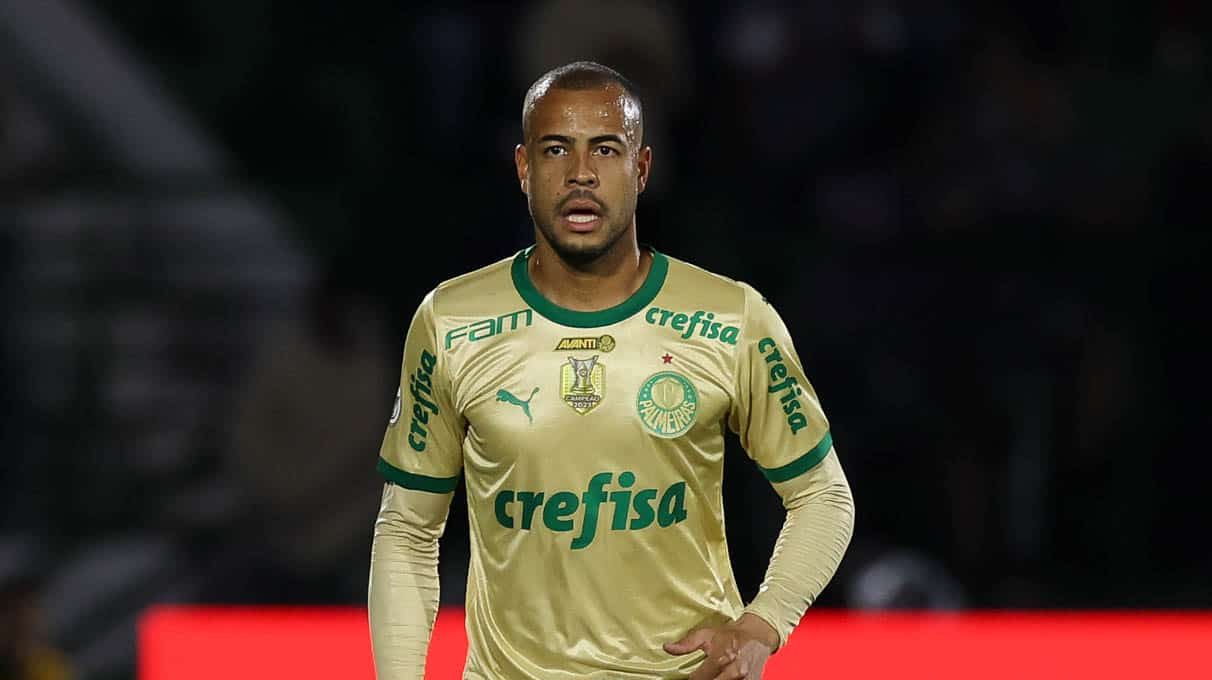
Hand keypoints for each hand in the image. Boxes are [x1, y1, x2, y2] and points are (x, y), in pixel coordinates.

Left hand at [663, 613, 777, 678]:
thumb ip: (687, 644)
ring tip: (714, 675)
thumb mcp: (707, 634)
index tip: (690, 677)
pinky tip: (722, 677)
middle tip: (701, 676)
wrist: (757, 633)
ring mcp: (745, 679)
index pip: (698, 679)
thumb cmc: (730, 634)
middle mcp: (734, 671)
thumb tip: (667, 648)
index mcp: (721, 658)